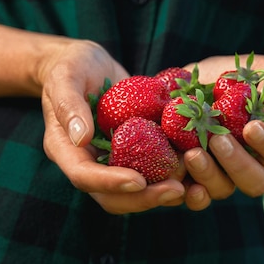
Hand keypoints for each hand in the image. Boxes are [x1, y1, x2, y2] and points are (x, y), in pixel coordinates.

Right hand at [39, 40, 186, 213]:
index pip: (84, 176)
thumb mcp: (66, 77)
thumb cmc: (72, 66)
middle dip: (144, 198)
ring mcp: (112, 161)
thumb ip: (69, 105)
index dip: (110, 183)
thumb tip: (82, 137)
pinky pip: (151, 173)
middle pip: (112, 197)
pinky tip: (197, 167)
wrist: (88, 64)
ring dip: (161, 194)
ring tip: (193, 186)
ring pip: (134, 193)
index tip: (138, 181)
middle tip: (176, 190)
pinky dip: (172, 175)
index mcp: (66, 149)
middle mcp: (89, 163)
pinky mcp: (133, 154)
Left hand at [180, 54, 263, 209]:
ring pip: (221, 190)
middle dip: (237, 163)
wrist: (191, 86)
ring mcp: (218, 176)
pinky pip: (190, 196)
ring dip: (208, 175)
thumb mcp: (255, 70)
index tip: (251, 127)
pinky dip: (183, 193)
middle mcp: (246, 165)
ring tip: (191, 154)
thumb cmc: (231, 77)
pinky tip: (175, 182)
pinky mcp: (189, 178)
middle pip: (255, 182)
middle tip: (219, 141)